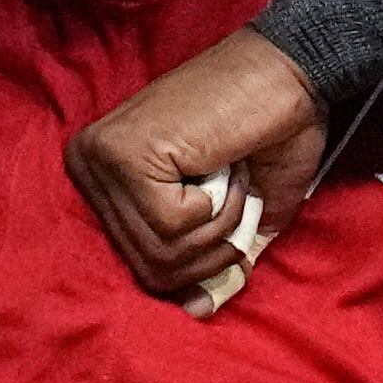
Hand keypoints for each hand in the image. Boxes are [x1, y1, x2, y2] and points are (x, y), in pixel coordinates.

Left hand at [69, 29, 326, 312]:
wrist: (294, 69)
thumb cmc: (270, 131)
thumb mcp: (235, 214)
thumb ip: (209, 260)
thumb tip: (195, 313)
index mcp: (103, 173)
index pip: (137, 263)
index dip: (198, 261)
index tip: (229, 222)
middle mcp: (88, 163)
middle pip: (148, 268)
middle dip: (212, 248)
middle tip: (238, 194)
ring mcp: (102, 158)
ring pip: (161, 254)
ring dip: (219, 225)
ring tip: (231, 174)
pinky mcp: (127, 154)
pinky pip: (173, 227)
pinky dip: (218, 207)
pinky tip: (224, 163)